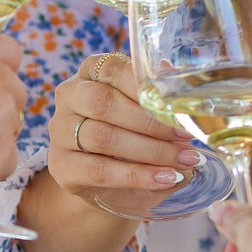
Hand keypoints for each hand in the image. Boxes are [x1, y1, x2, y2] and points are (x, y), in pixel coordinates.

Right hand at [45, 53, 200, 216]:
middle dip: (150, 123)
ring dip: (149, 151)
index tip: (180, 109)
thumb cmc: (134, 136)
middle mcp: (69, 96)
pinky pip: (99, 170)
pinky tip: (164, 179)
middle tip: (186, 137)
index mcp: (92, 71)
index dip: (148, 89)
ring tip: (183, 161)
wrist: (112, 182)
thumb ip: (163, 100)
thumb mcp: (148, 114)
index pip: (115, 69)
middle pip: (103, 103)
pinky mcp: (61, 167)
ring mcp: (59, 132)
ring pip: (102, 137)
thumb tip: (192, 94)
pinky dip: (136, 175)